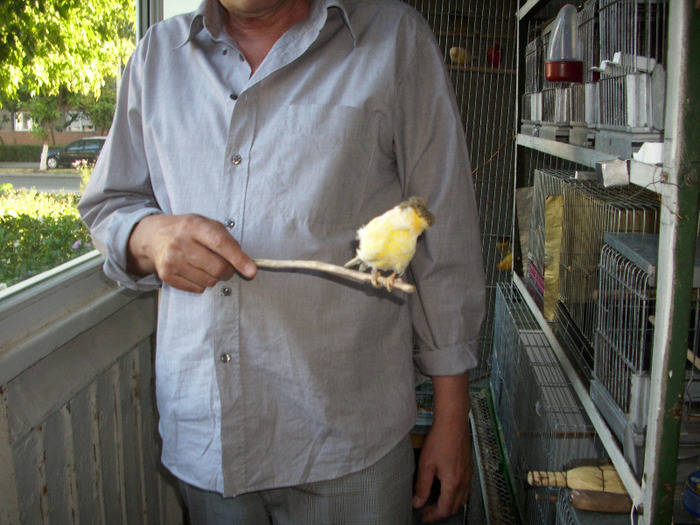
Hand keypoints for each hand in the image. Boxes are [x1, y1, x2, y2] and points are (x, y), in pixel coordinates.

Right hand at [127, 213, 256, 292]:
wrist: (155, 236)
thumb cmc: (188, 230)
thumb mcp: (207, 224)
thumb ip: (227, 240)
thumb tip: (247, 264)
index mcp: (194, 225)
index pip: (220, 243)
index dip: (238, 259)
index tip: (252, 270)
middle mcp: (180, 242)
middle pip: (217, 268)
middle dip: (229, 270)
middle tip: (226, 265)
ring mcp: (171, 260)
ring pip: (209, 281)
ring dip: (214, 277)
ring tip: (206, 264)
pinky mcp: (167, 276)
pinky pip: (198, 288)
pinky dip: (202, 283)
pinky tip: (194, 270)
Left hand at [413, 420, 471, 521]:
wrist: (453, 422)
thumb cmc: (440, 439)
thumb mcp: (426, 464)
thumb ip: (422, 486)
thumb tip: (418, 502)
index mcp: (453, 483)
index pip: (445, 509)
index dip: (433, 516)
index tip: (424, 515)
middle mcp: (463, 481)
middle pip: (455, 507)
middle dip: (441, 512)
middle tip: (428, 510)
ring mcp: (468, 474)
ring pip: (462, 499)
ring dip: (450, 505)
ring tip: (436, 502)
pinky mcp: (469, 467)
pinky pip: (466, 488)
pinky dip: (456, 495)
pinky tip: (447, 489)